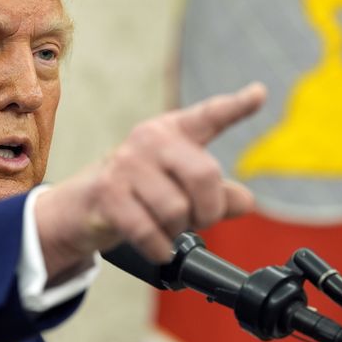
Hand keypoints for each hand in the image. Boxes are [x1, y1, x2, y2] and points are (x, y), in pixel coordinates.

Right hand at [35, 82, 265, 278]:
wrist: (83, 206)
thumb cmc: (139, 191)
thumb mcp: (180, 186)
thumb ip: (217, 193)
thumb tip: (246, 201)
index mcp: (173, 132)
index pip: (209, 116)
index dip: (237, 106)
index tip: (259, 94)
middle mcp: (150, 140)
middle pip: (204, 176)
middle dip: (209, 210)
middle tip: (199, 220)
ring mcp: (127, 165)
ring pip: (176, 209)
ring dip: (178, 231)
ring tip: (168, 229)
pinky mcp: (109, 193)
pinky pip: (149, 230)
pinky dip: (161, 248)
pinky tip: (159, 247)